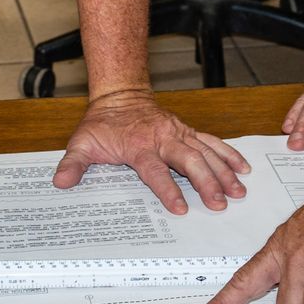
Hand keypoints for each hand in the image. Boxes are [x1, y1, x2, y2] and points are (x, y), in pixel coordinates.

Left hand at [53, 89, 250, 213]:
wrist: (119, 95)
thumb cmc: (102, 123)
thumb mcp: (82, 143)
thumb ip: (74, 164)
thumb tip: (61, 183)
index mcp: (139, 146)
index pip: (156, 171)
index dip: (168, 190)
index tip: (180, 208)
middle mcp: (163, 138)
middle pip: (189, 161)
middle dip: (207, 182)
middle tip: (220, 203)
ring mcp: (178, 133)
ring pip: (205, 152)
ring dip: (223, 172)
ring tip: (238, 191)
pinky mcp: (187, 131)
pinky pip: (211, 142)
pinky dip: (228, 154)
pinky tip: (242, 168)